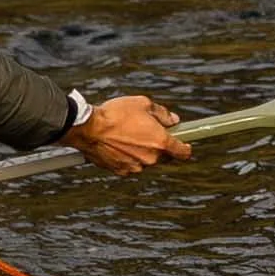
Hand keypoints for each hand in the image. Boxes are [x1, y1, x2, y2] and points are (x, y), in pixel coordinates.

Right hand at [63, 94, 191, 176]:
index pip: (183, 152)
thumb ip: (163, 114)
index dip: (186, 147)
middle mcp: (151, 158)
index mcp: (160, 142)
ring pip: (146, 161)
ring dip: (143, 152)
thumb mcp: (143, 104)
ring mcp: (136, 167)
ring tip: (129, 136)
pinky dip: (128, 157)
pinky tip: (119, 144)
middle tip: (150, 133)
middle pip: (164, 157)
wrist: (88, 128)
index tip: (185, 144)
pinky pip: (131, 165)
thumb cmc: (116, 113)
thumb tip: (174, 120)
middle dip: (161, 147)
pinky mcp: (121, 171)